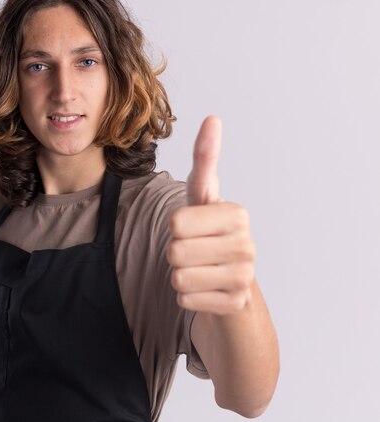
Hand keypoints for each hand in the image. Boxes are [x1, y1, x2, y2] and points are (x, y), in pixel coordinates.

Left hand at [167, 116, 255, 314]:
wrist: (229, 281)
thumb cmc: (209, 233)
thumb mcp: (203, 196)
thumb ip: (205, 159)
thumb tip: (213, 117)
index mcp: (237, 213)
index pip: (177, 222)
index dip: (175, 226)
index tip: (193, 226)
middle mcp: (246, 243)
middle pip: (175, 250)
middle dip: (174, 253)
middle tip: (194, 251)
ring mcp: (245, 276)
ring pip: (178, 277)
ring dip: (180, 275)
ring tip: (200, 269)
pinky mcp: (236, 303)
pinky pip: (185, 300)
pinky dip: (188, 297)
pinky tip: (206, 289)